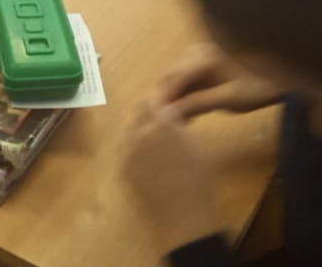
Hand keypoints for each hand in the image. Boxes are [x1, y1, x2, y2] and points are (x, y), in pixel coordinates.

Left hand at [122, 99, 223, 252]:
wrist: (184, 218)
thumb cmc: (199, 182)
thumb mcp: (194, 146)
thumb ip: (177, 125)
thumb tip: (168, 114)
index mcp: (162, 124)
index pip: (153, 102)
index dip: (159, 105)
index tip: (166, 111)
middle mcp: (140, 133)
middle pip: (137, 114)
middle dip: (147, 116)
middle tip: (161, 127)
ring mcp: (128, 151)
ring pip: (129, 131)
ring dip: (138, 133)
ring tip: (153, 146)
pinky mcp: (122, 169)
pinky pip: (124, 151)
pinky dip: (133, 151)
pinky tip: (146, 162)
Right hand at [154, 43, 282, 120]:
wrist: (286, 74)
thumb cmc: (258, 86)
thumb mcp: (228, 99)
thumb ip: (197, 103)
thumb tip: (170, 113)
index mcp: (203, 57)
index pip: (174, 78)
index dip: (164, 99)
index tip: (159, 121)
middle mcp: (199, 50)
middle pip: (173, 73)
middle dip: (168, 97)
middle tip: (168, 122)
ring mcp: (205, 52)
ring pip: (180, 74)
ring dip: (177, 94)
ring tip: (181, 119)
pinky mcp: (211, 58)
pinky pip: (190, 73)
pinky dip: (187, 90)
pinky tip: (192, 108)